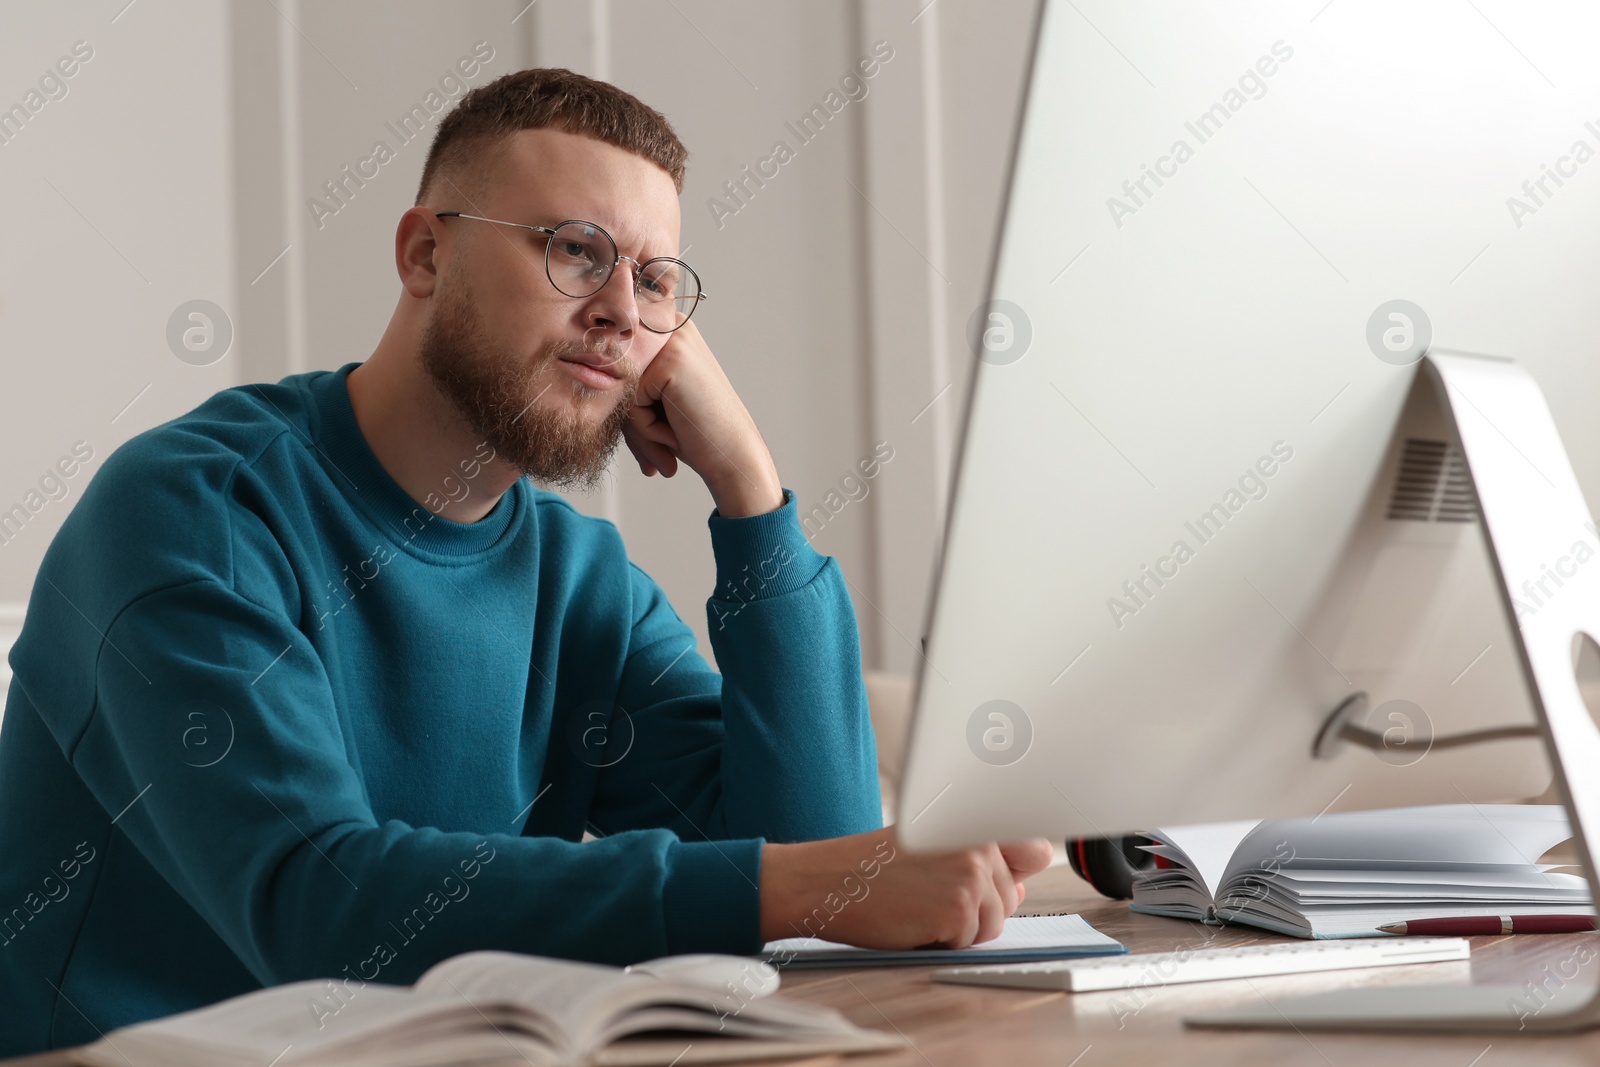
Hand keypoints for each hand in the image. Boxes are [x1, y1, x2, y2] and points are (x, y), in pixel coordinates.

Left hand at [622, 320, 784, 517]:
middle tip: (662, 447)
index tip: (658, 435)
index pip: (619, 364)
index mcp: (668, 331)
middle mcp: (672, 328)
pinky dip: (647, 428)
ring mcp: (672, 343)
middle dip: (632, 420)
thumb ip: (625, 381)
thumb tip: (580, 369)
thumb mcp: (656, 400)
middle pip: (617, 375)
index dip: (631, 408)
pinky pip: (630, 402)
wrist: (733, 458)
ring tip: (672, 438)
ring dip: (639, 427)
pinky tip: (676, 432)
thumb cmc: (695, 434)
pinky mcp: (670, 363)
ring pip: (620, 389)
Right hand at [759, 828, 1055, 948]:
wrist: (827, 880)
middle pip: (1010, 897)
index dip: (1016, 872)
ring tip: (920, 905)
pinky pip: (970, 941)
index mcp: (972, 817)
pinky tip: (914, 920)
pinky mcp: (960, 908)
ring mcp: (972, 873)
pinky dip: (943, 942)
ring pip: (993, 922)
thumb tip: (1018, 890)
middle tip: (928, 893)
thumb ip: (981, 863)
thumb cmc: (871, 866)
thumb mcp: (930, 847)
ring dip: (960, 926)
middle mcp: (979, 839)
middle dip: (976, 906)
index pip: (1035, 852)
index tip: (1002, 876)